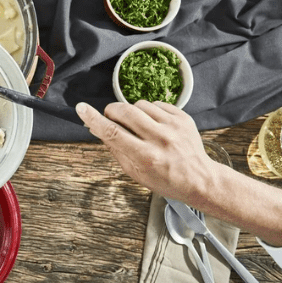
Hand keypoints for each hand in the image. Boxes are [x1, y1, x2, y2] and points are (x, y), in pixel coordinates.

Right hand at [76, 100, 214, 202]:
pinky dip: (149, 111)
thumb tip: (97, 128)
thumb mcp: (134, 172)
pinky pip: (156, 104)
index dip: (94, 119)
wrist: (199, 178)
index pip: (112, 133)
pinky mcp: (183, 117)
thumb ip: (115, 149)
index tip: (82, 108)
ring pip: (139, 105)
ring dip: (132, 112)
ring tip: (139, 126)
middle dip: (112, 111)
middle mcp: (160, 139)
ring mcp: (173, 126)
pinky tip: (154, 124)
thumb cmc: (164, 179)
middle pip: (124, 112)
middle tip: (112, 118)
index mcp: (145, 157)